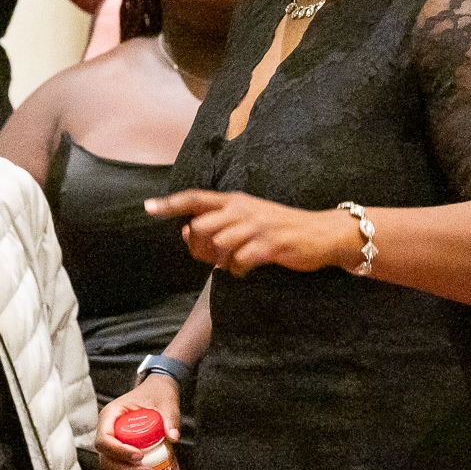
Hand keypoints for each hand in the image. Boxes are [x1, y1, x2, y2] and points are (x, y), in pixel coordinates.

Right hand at [97, 376, 182, 469]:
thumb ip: (170, 417)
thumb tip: (173, 436)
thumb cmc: (156, 393)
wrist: (157, 391)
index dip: (118, 452)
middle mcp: (106, 431)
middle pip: (104, 458)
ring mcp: (111, 444)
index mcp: (110, 415)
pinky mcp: (119, 454)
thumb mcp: (165, 401)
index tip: (139, 456)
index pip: (103, 439)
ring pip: (107, 469)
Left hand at [147, 190, 358, 277]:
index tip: (148, 207)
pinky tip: (247, 270)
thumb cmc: (281, 229)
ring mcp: (257, 226)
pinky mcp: (270, 245)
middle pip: (200, 228)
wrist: (322, 234)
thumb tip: (186, 231)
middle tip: (212, 258)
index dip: (170, 203)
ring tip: (234, 264)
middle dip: (198, 248)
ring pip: (218, 246)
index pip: (196, 198)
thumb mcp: (249, 218)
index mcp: (235, 201)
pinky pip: (239, 262)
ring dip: (220, 262)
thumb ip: (219, 223)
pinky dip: (238, 271)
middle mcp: (243, 209)